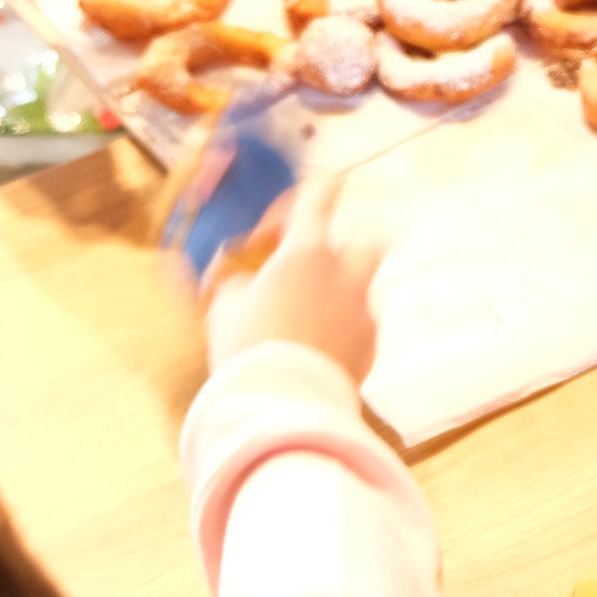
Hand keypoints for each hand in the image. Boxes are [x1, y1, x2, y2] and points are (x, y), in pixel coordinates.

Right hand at [205, 172, 384, 379]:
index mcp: (306, 252)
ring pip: (363, 288)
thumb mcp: (225, 309)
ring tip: (311, 318)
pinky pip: (361, 326)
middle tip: (321, 264)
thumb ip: (238, 285)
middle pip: (368, 241)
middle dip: (348, 247)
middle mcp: (345, 275)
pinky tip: (319, 350)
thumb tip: (244, 283)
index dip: (316, 189)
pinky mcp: (371, 346)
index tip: (311, 194)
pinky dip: (344, 330)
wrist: (281, 406)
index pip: (320, 196)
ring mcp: (364, 311)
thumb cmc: (247, 349)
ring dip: (342, 294)